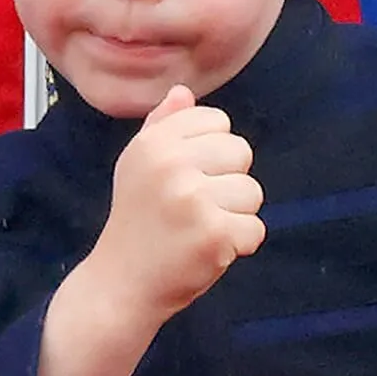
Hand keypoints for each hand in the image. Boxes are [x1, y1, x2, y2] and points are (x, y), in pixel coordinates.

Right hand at [86, 84, 265, 323]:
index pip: (218, 121)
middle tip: (195, 208)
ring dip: (235, 215)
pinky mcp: (214, 234)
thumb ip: (163, 126)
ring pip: (253, 191)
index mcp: (154, 142)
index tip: (186, 177)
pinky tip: (209, 250)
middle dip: (227, 181)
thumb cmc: (136, 220)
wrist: (121, 283)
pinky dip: (239, 245)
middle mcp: (171, 164)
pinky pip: (255, 228)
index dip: (211, 152)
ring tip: (200, 229)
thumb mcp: (138, 164)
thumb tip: (184, 92)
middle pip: (241, 152)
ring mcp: (193, 199)